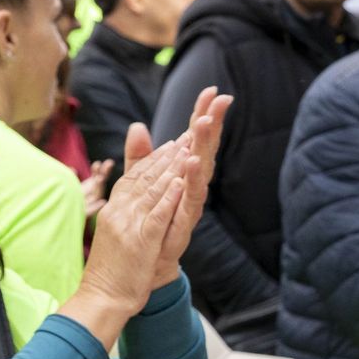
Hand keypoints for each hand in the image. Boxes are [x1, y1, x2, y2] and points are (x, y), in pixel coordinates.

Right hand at [76, 132, 192, 314]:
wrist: (101, 298)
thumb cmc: (110, 270)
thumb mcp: (116, 233)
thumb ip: (127, 208)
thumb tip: (131, 188)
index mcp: (114, 210)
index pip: (134, 176)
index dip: (154, 158)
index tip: (174, 141)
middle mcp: (118, 212)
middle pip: (144, 177)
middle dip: (167, 155)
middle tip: (187, 134)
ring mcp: (128, 226)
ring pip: (151, 191)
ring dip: (170, 167)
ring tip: (187, 147)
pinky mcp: (139, 241)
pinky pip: (156, 215)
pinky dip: (168, 197)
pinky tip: (180, 182)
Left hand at [125, 86, 232, 287]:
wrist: (143, 268)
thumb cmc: (149, 226)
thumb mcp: (140, 185)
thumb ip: (139, 157)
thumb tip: (138, 126)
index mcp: (181, 177)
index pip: (193, 140)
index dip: (201, 116)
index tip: (210, 91)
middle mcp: (190, 189)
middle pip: (203, 151)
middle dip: (211, 125)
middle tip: (219, 100)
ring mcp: (188, 206)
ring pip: (201, 173)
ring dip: (203, 148)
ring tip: (205, 124)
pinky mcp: (182, 224)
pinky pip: (189, 200)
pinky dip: (191, 182)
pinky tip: (192, 163)